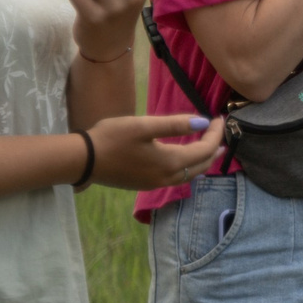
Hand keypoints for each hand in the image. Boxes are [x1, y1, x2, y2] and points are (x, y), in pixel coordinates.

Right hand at [85, 114, 224, 190]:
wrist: (82, 160)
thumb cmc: (112, 138)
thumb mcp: (144, 125)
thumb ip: (175, 124)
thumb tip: (203, 122)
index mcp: (170, 162)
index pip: (204, 150)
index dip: (215, 134)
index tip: (219, 118)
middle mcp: (166, 178)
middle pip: (200, 166)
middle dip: (214, 149)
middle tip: (220, 134)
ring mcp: (154, 183)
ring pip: (189, 175)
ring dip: (202, 162)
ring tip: (211, 149)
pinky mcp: (144, 184)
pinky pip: (176, 179)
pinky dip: (187, 169)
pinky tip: (184, 162)